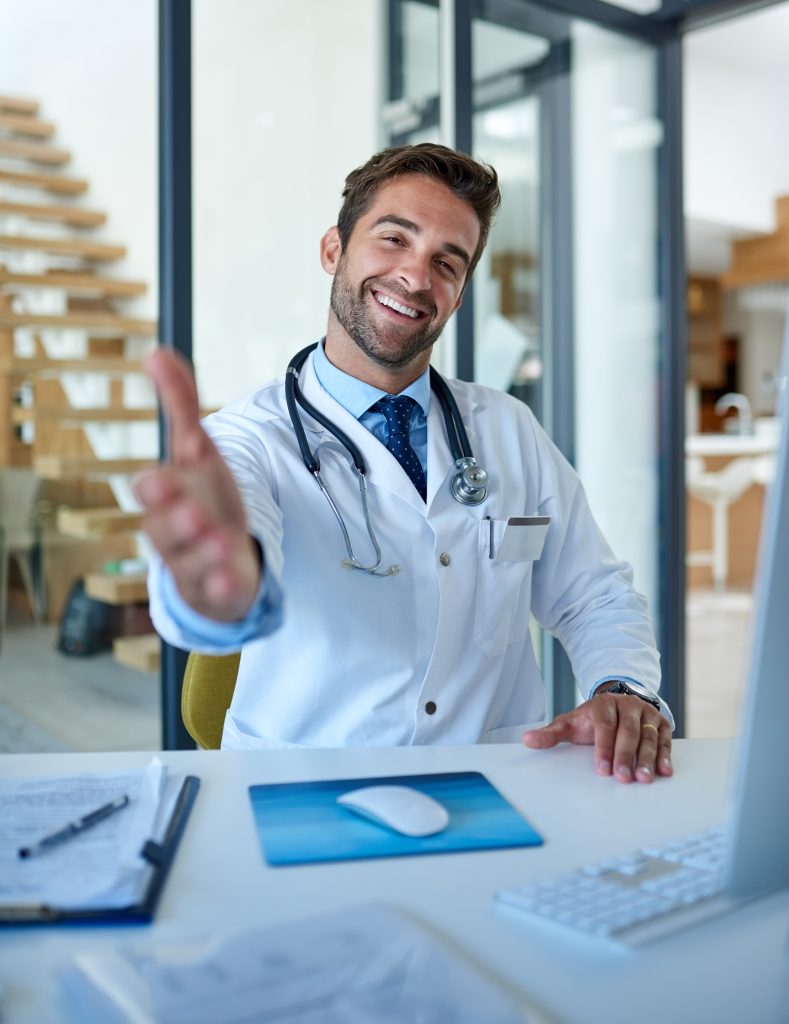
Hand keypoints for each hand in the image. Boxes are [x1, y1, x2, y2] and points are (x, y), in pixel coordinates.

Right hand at [134, 348, 261, 621]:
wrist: (219, 558)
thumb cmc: (203, 497)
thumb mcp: (197, 450)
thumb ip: (180, 403)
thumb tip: (156, 351)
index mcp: (167, 497)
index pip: (151, 491)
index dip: (155, 487)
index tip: (161, 480)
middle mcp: (173, 531)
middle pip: (162, 529)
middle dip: (174, 520)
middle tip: (192, 512)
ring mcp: (193, 563)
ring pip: (189, 561)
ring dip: (204, 550)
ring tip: (223, 539)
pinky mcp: (214, 588)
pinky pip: (214, 591)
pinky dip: (220, 586)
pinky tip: (231, 579)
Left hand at [521, 694, 672, 783]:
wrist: (617, 703)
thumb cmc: (591, 719)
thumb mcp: (570, 723)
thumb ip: (550, 734)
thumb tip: (526, 740)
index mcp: (603, 704)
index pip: (604, 725)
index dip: (603, 747)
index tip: (602, 769)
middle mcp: (627, 705)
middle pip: (628, 731)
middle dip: (626, 755)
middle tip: (624, 778)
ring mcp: (646, 713)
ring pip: (648, 736)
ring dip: (648, 758)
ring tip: (645, 779)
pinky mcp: (661, 722)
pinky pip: (665, 739)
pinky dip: (665, 755)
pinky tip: (664, 771)